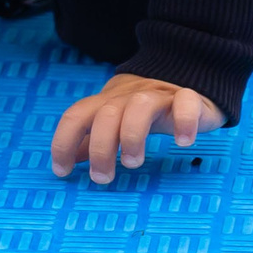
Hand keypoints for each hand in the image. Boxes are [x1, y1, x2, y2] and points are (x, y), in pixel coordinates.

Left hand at [49, 73, 227, 185]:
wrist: (186, 74)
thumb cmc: (145, 109)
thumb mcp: (115, 121)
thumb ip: (92, 139)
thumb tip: (70, 160)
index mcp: (108, 102)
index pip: (77, 116)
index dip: (64, 142)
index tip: (62, 172)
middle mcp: (129, 96)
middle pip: (106, 114)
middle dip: (100, 148)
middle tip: (102, 178)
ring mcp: (159, 95)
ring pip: (140, 106)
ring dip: (132, 136)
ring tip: (133, 162)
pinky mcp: (189, 98)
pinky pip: (186, 102)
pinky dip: (184, 121)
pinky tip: (183, 142)